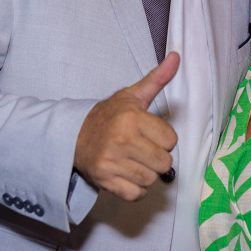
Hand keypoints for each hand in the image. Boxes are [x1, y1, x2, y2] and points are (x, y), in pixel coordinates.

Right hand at [74, 53, 179, 200]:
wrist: (74, 136)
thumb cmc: (110, 116)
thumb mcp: (133, 95)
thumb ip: (157, 79)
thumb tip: (176, 56)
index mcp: (132, 118)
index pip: (171, 140)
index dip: (163, 139)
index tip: (148, 133)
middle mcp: (122, 140)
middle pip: (164, 163)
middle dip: (156, 158)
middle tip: (141, 149)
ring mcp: (112, 162)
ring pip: (151, 179)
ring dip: (146, 173)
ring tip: (133, 161)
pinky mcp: (105, 181)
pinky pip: (136, 194)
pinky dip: (135, 189)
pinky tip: (126, 174)